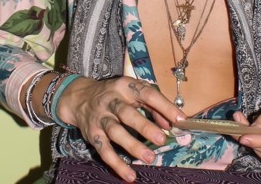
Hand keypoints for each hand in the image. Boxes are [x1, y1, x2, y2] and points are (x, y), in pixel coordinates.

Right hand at [57, 76, 184, 182]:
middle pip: (127, 113)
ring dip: (132, 146)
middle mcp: (111, 100)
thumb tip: (170, 123)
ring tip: (149, 157)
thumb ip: (152, 105)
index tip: (180, 119)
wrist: (80, 98)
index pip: (147, 93)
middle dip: (144, 126)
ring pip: (115, 132)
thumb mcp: (133, 91)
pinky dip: (116, 164)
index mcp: (126, 86)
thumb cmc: (115, 94)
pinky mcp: (92, 134)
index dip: (164, 106)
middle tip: (161, 139)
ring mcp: (101, 117)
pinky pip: (104, 151)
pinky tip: (130, 176)